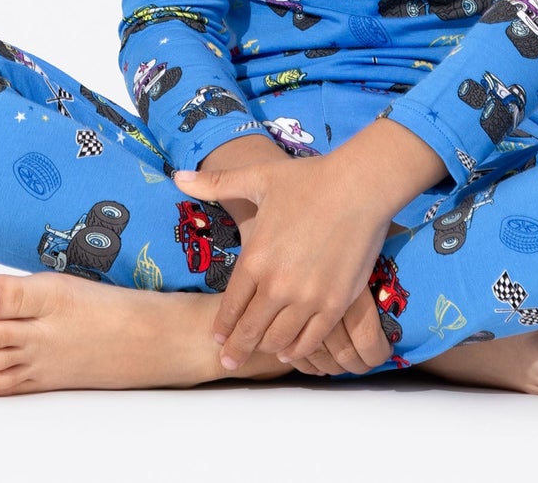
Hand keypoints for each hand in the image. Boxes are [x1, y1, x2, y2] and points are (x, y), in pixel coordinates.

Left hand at [173, 155, 395, 371]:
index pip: (230, 306)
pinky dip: (298, 349)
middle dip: (237, 349)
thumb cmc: (309, 179)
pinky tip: (292, 347)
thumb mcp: (258, 178)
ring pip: (278, 341)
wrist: (359, 186)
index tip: (217, 338)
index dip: (222, 327)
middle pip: (250, 331)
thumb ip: (216, 183)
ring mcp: (307, 298)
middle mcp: (277, 285)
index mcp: (255, 258)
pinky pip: (310, 340)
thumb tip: (178, 176)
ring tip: (263, 348)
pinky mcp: (335, 304)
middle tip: (230, 361)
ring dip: (267, 347)